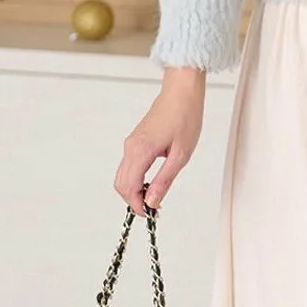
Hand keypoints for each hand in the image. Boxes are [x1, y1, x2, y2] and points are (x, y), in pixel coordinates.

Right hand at [114, 68, 205, 214]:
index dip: (137, 205)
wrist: (182, 93)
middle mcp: (130, 148)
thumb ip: (164, 180)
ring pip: (123, 175)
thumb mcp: (181, 155)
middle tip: (154, 208)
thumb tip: (152, 202)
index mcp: (140, 151)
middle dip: (133, 200)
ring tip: (156, 196)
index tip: (151, 214)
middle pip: (121, 184)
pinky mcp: (136, 141)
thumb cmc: (185, 118)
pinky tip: (153, 181)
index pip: (128, 188)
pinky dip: (136, 179)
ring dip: (135, 190)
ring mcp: (131, 143)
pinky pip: (129, 166)